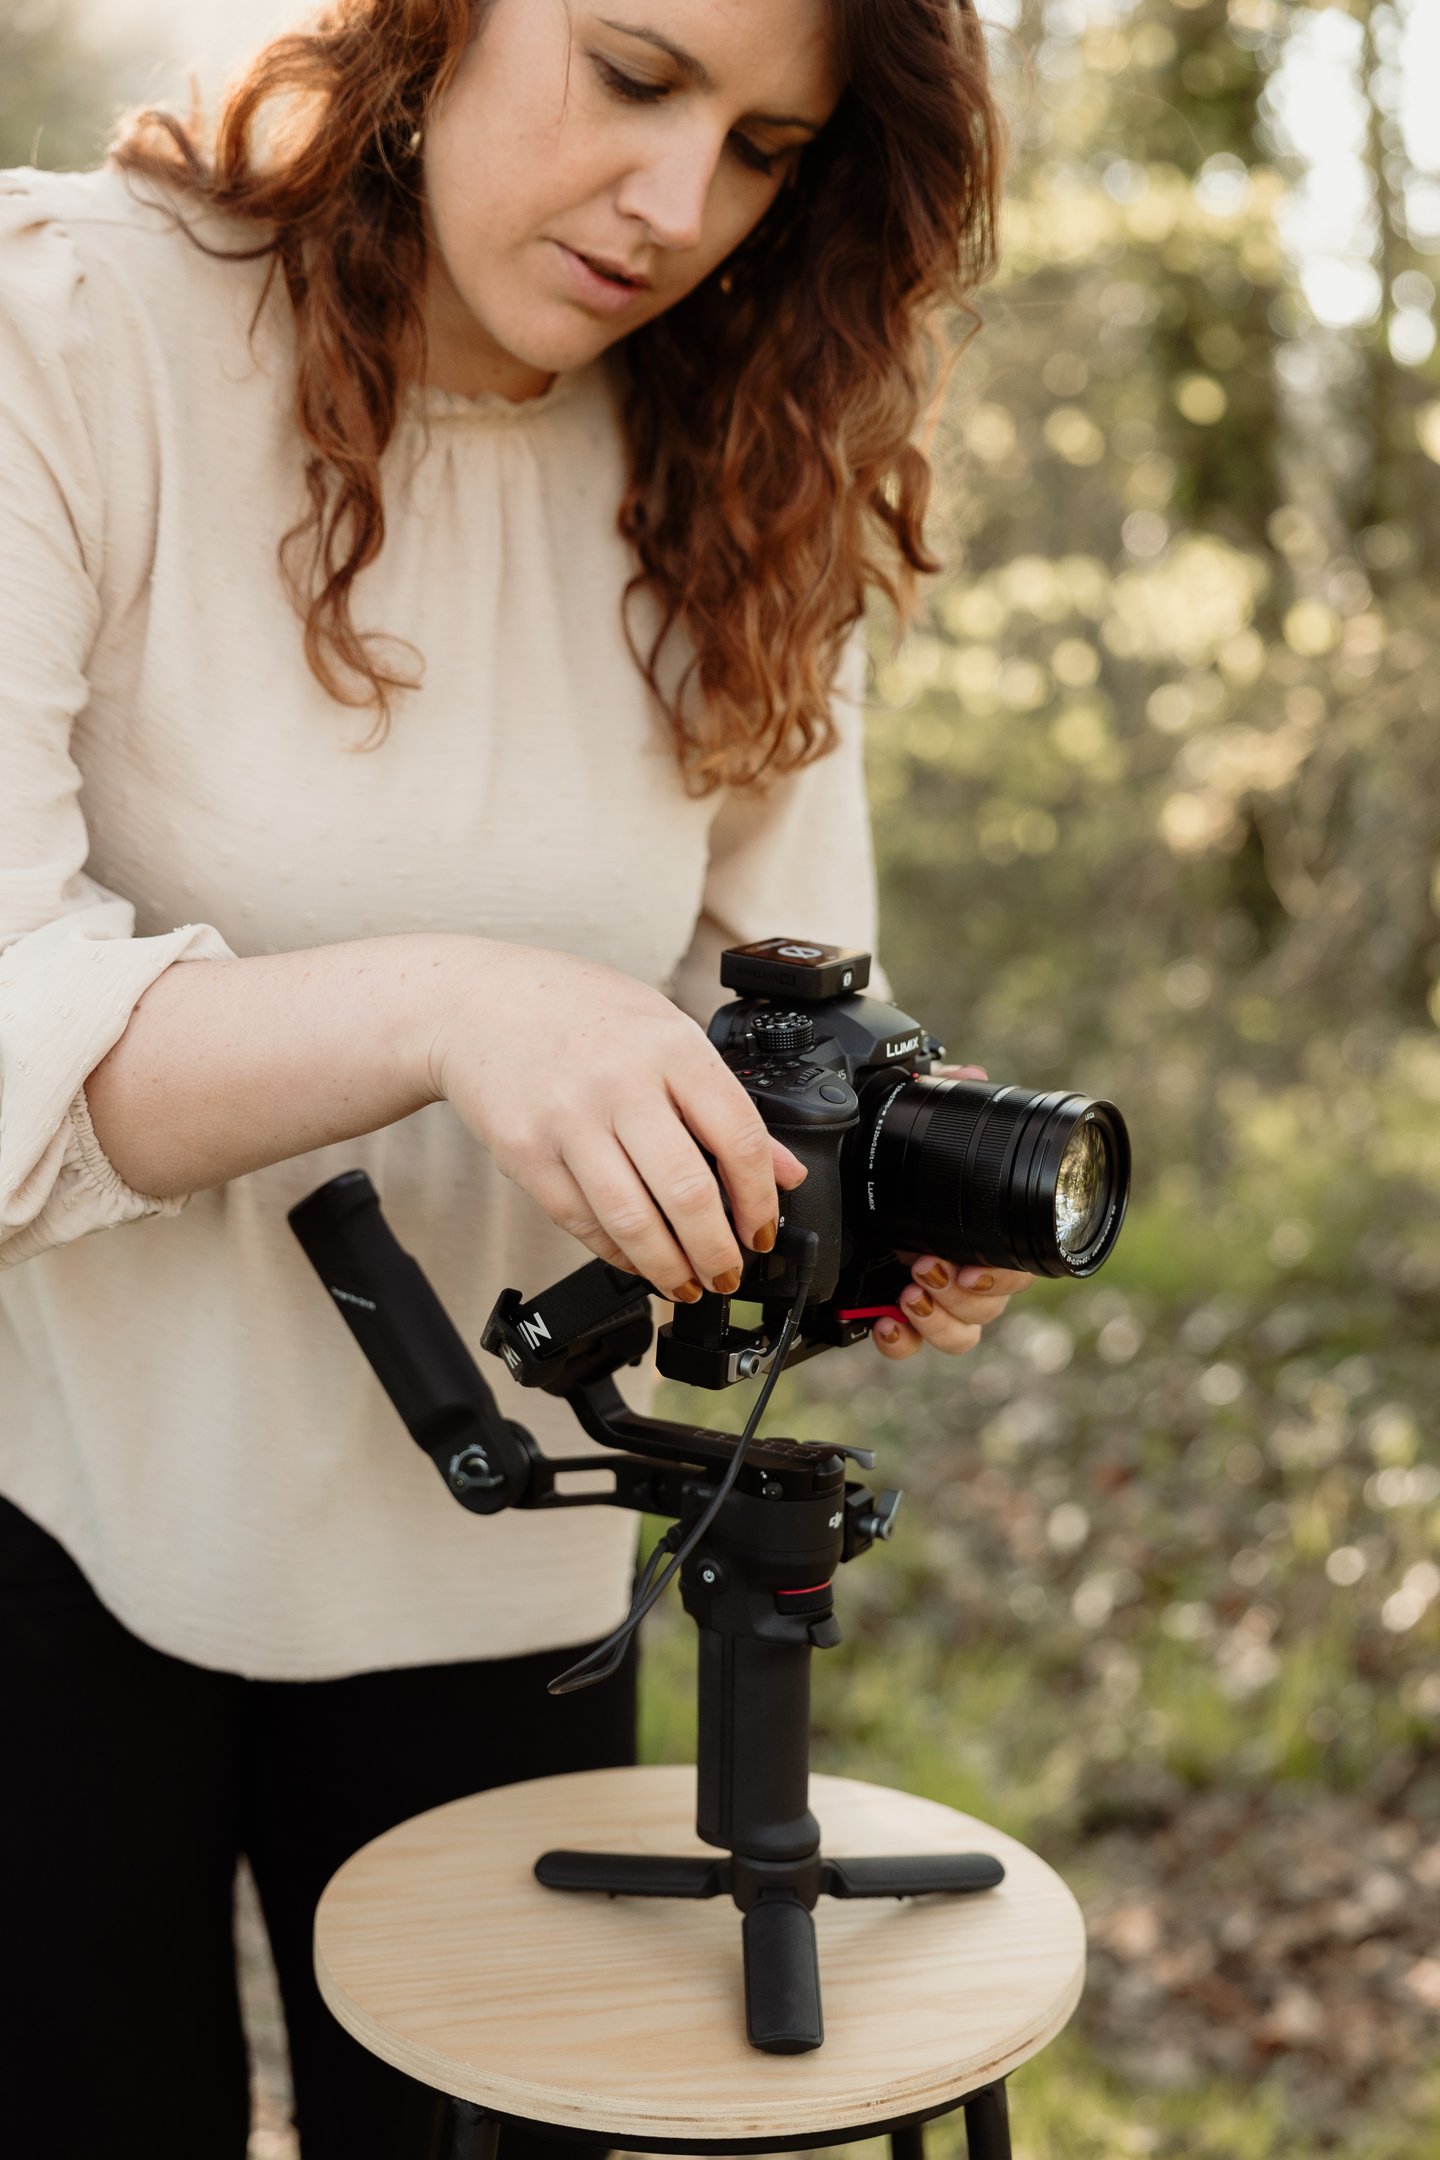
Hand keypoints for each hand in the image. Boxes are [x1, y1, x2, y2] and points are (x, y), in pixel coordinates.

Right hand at [426, 942, 806, 1301]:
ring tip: (687, 1282)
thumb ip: (724, 1102)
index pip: (738, 1138)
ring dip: (668, 1266)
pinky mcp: (526, 1152)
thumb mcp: (666, 1034)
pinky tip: (637, 1259)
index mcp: (671, 1048)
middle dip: (717, 1251)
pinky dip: (616, 1252)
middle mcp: (621, 1083)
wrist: (480, 1003)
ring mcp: (568, 1120)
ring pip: (632, 1219)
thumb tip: (783, 1170)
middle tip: (727, 1273)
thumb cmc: (581, 1013)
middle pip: (688, 1192)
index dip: (760, 1200)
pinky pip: (581, 1222)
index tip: (763, 1230)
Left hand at [869, 1063, 1034, 1361]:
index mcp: (973, 1232)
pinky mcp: (895, 1316)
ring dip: (940, 1317)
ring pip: (962, 1332)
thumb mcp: (908, 1124)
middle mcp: (960, 1270)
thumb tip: (970, 1076)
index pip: (1013, 1266)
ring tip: (909, 1294)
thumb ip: (939, 1095)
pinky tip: (885, 1324)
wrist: (831, 1191)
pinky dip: (904, 1342)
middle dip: (962, 1293)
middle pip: (989, 1304)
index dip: (1001, 1273)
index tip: (973, 1265)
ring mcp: (931, 1297)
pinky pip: (913, 1346)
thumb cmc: (883, 1161)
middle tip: (926, 1269)